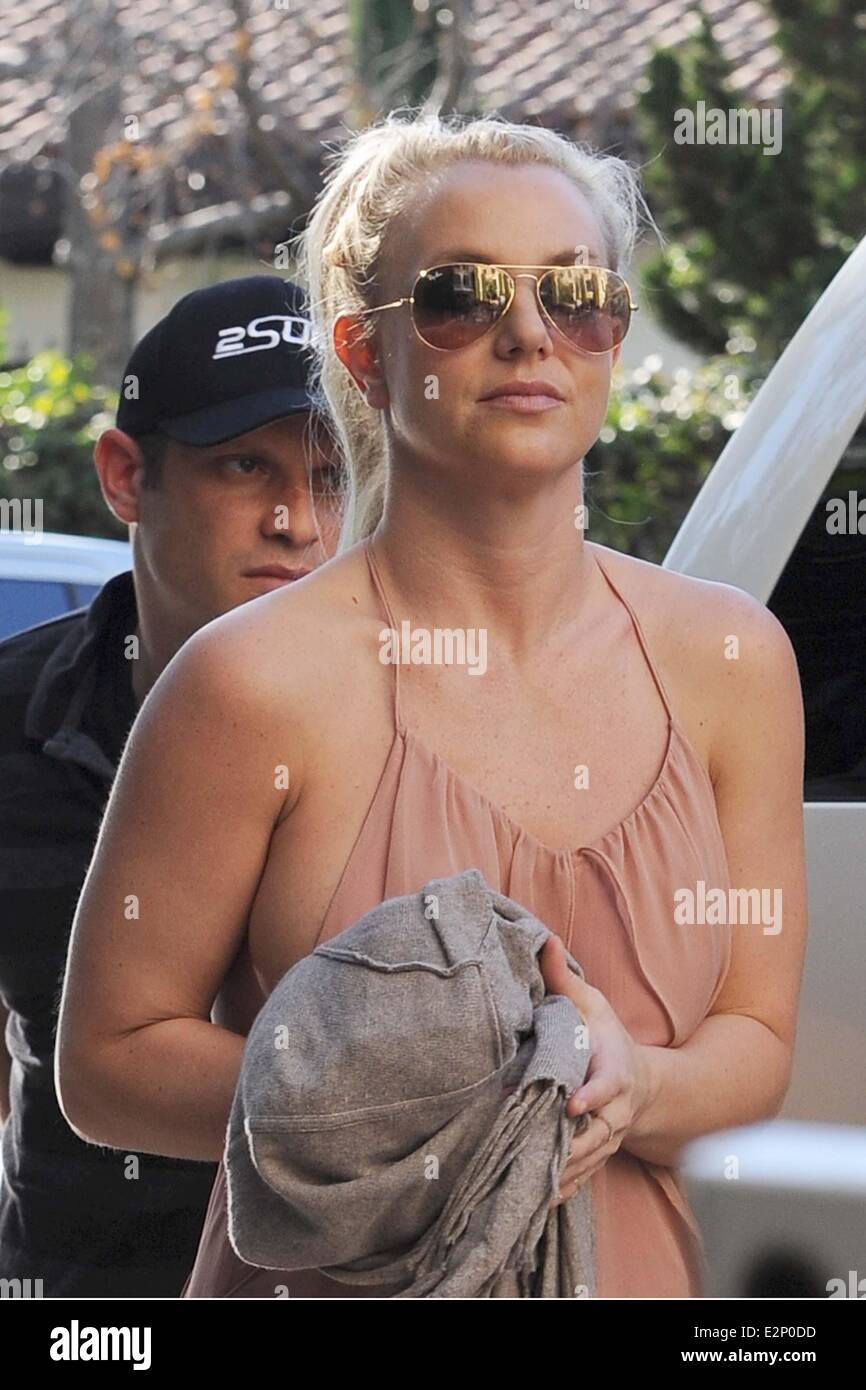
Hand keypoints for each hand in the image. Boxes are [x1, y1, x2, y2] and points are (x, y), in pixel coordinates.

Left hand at [538, 934, 651, 1205]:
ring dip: (558, 1171)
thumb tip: (544, 938)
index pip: (607, 1087)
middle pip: (595, 1134)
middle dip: (567, 1144)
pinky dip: (559, 1190)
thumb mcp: (592, 1004)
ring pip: (585, 1162)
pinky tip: (531, 1201)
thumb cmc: (608, 1038)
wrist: (639, 1083)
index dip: (591, 1096)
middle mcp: (614, 1112)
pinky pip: (580, 1180)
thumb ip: (564, 979)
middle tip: (531, 1148)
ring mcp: (607, 1139)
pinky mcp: (596, 1157)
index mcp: (614, 1071)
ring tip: (523, 1178)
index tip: (571, 1104)